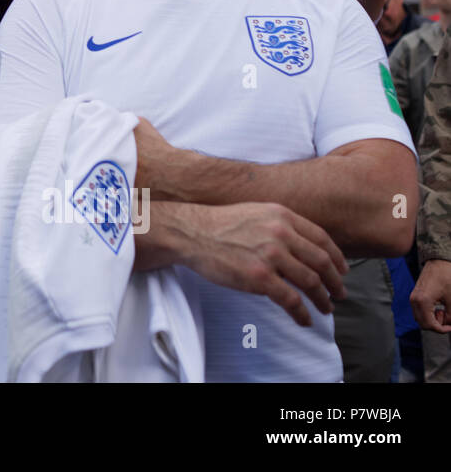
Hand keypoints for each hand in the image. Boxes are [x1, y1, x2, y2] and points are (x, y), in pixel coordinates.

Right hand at [177, 202, 348, 326]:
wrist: (190, 232)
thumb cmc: (218, 224)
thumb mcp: (255, 212)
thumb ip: (280, 225)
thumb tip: (301, 246)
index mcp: (282, 216)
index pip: (322, 238)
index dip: (337, 258)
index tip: (342, 270)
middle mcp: (281, 233)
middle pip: (321, 261)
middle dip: (335, 282)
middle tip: (340, 293)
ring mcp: (271, 255)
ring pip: (311, 282)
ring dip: (323, 299)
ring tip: (326, 307)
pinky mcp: (260, 277)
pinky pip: (291, 300)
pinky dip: (302, 313)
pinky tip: (304, 320)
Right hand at [410, 258, 450, 331]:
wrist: (439, 262)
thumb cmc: (447, 277)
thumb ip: (450, 316)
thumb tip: (448, 325)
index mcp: (423, 301)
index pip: (429, 324)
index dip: (441, 330)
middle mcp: (414, 301)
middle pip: (422, 324)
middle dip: (436, 325)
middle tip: (448, 319)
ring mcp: (413, 298)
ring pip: (420, 318)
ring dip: (431, 320)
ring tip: (443, 311)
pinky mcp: (415, 296)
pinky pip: (419, 311)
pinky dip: (428, 314)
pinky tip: (438, 308)